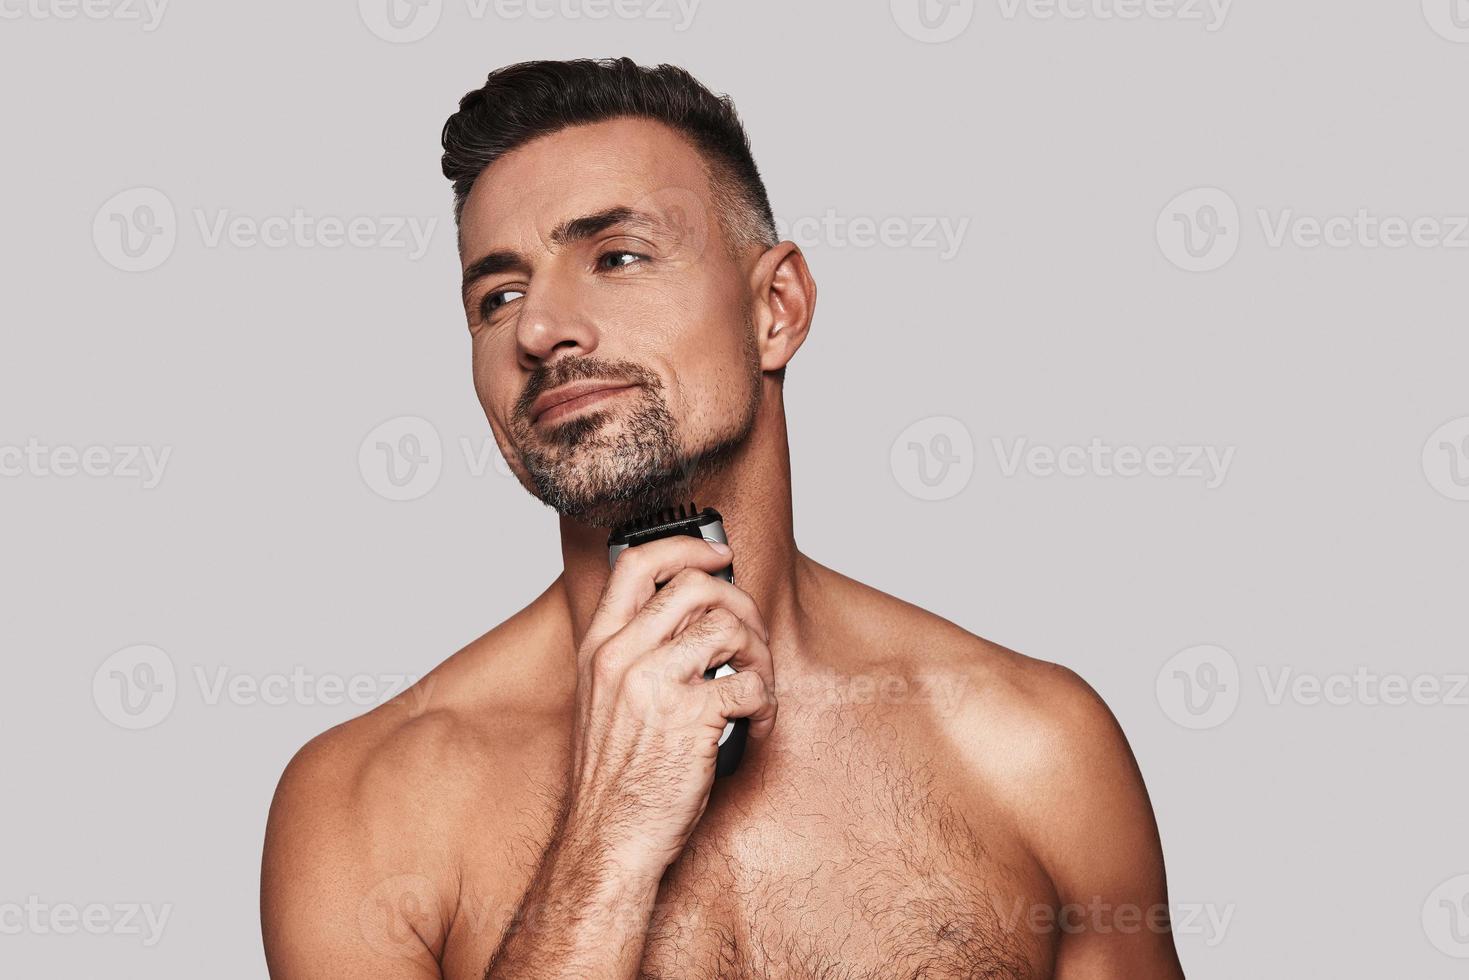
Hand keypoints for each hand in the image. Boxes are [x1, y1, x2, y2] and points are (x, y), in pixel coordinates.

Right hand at [563, 534, 777, 876]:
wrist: (606, 841)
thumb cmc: (613, 779)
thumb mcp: (604, 700)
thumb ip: (636, 654)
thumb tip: (693, 617)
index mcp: (600, 648)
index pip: (637, 564)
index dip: (686, 547)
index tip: (718, 554)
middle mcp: (622, 656)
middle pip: (696, 586)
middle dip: (739, 604)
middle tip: (752, 635)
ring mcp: (654, 684)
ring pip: (729, 627)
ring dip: (759, 653)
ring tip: (758, 682)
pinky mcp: (690, 718)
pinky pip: (750, 683)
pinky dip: (767, 701)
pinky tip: (758, 722)